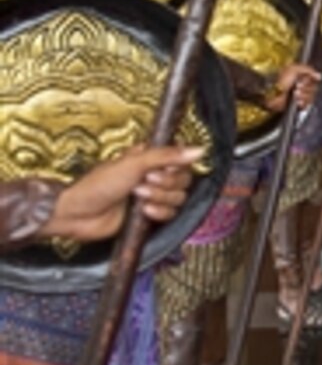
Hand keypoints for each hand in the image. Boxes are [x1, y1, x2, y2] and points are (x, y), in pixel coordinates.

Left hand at [42, 145, 205, 240]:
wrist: (80, 214)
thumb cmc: (99, 184)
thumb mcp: (134, 163)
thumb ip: (167, 155)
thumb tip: (199, 150)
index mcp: (151, 158)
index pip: (182, 159)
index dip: (176, 166)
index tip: (160, 168)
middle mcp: (155, 175)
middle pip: (184, 180)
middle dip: (165, 184)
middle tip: (143, 182)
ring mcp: (154, 195)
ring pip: (178, 198)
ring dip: (159, 198)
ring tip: (138, 196)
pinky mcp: (151, 215)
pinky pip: (171, 214)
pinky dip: (158, 213)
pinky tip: (143, 211)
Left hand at [267, 64, 321, 111]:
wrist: (272, 93)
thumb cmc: (281, 79)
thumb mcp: (294, 69)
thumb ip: (308, 70)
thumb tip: (320, 76)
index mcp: (301, 77)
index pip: (315, 80)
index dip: (311, 81)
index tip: (304, 80)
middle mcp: (302, 86)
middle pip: (314, 89)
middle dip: (306, 88)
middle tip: (297, 87)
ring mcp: (300, 96)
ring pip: (311, 97)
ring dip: (304, 96)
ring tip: (294, 94)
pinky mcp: (297, 105)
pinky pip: (307, 105)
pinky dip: (302, 103)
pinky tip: (297, 102)